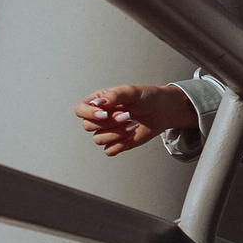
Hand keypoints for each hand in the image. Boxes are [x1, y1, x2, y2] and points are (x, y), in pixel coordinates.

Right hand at [74, 83, 196, 155]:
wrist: (162, 111)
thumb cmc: (146, 97)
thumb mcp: (131, 91)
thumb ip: (114, 96)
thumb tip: (98, 104)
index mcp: (99, 101)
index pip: (80, 110)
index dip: (89, 113)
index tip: (105, 113)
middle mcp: (100, 117)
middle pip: (88, 126)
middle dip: (109, 123)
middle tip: (127, 115)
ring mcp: (107, 131)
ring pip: (98, 140)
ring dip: (117, 133)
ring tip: (133, 124)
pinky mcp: (117, 143)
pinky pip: (109, 150)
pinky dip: (121, 144)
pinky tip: (132, 134)